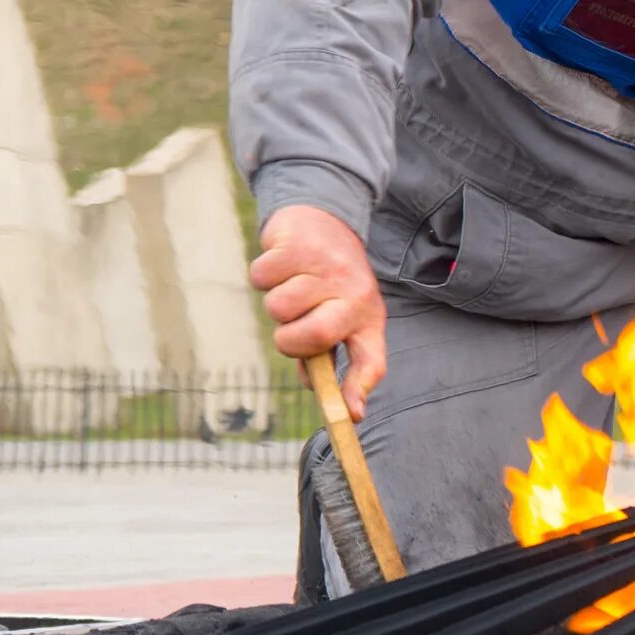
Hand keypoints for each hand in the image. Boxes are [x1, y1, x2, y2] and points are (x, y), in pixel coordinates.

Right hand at [250, 205, 385, 420]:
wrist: (322, 219)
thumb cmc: (328, 281)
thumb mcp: (339, 316)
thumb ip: (326, 356)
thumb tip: (321, 394)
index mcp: (367, 317)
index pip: (372, 359)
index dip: (360, 389)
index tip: (352, 415)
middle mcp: (354, 292)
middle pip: (315, 337)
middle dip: (290, 340)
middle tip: (293, 324)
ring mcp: (328, 267)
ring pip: (279, 308)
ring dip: (275, 301)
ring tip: (293, 283)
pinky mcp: (300, 244)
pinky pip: (262, 277)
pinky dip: (264, 273)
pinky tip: (282, 263)